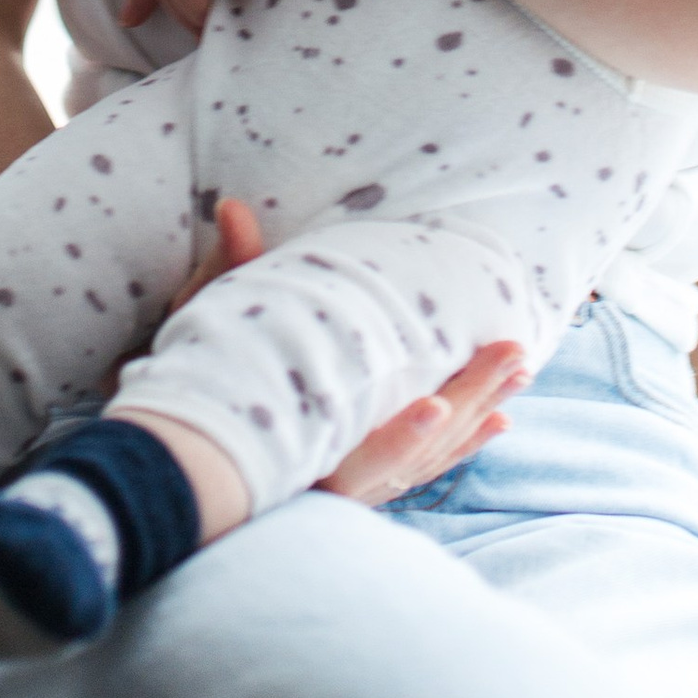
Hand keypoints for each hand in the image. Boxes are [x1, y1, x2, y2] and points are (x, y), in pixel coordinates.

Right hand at [166, 202, 526, 504]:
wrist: (179, 459)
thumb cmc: (191, 390)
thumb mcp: (202, 333)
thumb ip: (226, 275)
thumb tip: (233, 205)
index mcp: (291, 462)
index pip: (349, 457)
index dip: (396, 438)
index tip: (438, 407)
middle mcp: (325, 487)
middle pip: (407, 455)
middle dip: (464, 401)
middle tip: (513, 355)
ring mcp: (346, 491)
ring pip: (424, 462)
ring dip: (475, 413)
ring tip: (518, 372)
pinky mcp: (360, 485)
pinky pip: (420, 469)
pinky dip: (459, 444)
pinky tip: (498, 422)